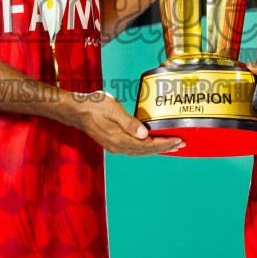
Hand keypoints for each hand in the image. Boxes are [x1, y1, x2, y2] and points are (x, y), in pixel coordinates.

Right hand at [63, 92, 184, 155]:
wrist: (75, 110)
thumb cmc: (93, 105)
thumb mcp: (112, 108)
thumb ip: (129, 123)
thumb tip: (145, 135)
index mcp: (119, 139)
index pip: (148, 145)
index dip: (165, 143)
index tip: (179, 140)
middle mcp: (118, 147)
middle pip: (146, 151)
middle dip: (165, 147)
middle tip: (182, 144)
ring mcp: (114, 147)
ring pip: (140, 152)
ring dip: (157, 149)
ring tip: (171, 146)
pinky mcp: (112, 143)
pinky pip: (134, 149)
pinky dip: (146, 148)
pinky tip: (151, 144)